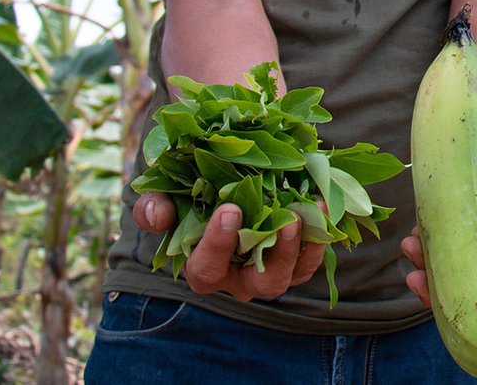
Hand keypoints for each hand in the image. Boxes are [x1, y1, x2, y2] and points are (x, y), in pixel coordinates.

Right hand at [133, 192, 325, 301]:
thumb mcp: (164, 203)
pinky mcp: (296, 260)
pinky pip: (312, 257)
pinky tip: (322, 203)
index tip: (228, 210)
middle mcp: (240, 279)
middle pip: (261, 282)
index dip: (217, 243)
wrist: (220, 193)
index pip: (208, 268)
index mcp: (204, 269)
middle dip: (276, 254)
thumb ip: (154, 209)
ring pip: (292, 272)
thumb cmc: (187, 203)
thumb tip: (157, 211)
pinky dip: (320, 234)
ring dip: (305, 244)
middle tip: (286, 221)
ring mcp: (271, 272)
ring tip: (310, 210)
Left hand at [400, 161, 476, 305]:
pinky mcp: (464, 226)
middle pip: (465, 296)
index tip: (453, 312)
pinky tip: (414, 233)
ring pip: (447, 271)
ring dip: (423, 265)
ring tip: (411, 247)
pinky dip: (424, 240)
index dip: (476, 321)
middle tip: (417, 280)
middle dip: (435, 294)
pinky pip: (440, 242)